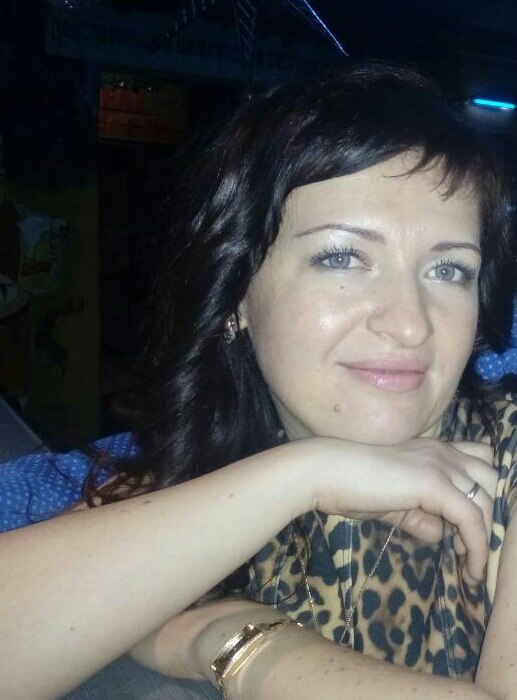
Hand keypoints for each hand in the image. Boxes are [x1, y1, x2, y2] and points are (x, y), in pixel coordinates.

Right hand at [294, 436, 494, 580]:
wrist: (325, 471)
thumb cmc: (349, 483)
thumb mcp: (392, 503)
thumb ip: (418, 515)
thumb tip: (439, 534)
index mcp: (432, 449)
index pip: (479, 460)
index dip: (480, 491)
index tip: (464, 529)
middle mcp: (442, 451)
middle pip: (490, 478)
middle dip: (486, 513)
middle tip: (464, 545)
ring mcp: (440, 464)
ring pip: (486, 499)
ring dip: (483, 533)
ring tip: (466, 562)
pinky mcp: (434, 483)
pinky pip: (471, 519)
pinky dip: (476, 547)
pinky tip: (469, 569)